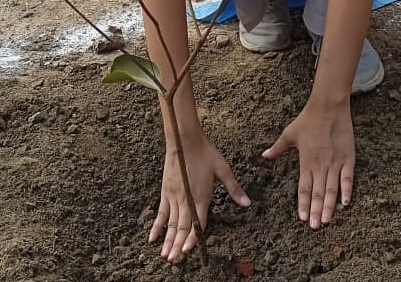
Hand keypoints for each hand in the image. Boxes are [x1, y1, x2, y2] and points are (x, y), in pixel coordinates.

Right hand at [149, 133, 250, 261]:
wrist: (184, 140)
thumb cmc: (205, 153)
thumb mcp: (223, 169)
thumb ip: (234, 188)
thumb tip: (247, 203)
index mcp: (201, 195)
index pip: (197, 221)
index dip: (193, 237)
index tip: (187, 251)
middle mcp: (186, 198)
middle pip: (182, 226)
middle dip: (178, 245)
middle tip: (174, 260)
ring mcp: (174, 196)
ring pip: (171, 223)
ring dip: (168, 240)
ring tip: (165, 256)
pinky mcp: (166, 191)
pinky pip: (161, 213)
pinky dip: (157, 226)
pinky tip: (152, 238)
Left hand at [262, 101, 353, 228]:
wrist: (328, 106)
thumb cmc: (307, 119)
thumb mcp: (289, 133)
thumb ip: (277, 148)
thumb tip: (264, 156)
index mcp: (306, 161)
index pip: (303, 188)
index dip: (302, 203)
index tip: (301, 218)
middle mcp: (321, 164)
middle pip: (318, 192)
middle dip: (315, 211)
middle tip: (314, 227)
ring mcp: (335, 162)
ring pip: (332, 189)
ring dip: (329, 206)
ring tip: (326, 220)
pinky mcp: (348, 157)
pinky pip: (348, 178)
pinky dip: (347, 191)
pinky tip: (345, 203)